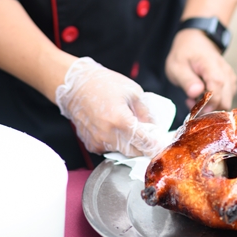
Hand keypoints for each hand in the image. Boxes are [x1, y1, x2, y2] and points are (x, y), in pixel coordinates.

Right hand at [55, 57, 169, 156]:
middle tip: (149, 136)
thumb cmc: (103, 83)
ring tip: (130, 128)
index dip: (155, 146)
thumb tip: (155, 128)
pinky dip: (116, 143)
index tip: (161, 144)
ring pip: (122, 152)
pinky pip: (110, 149)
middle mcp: (108, 134)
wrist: (75, 85)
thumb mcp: (132, 91)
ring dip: (130, 145)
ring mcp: (98, 141)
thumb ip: (146, 112)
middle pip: (135, 152)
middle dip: (144, 147)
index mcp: (120, 120)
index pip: (144, 143)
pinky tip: (115, 129)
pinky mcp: (91, 144)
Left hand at [165, 28, 236, 110]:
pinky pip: (227, 97)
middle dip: (209, 108)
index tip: (194, 108)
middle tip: (191, 102)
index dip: (207, 106)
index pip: (217, 93)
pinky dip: (215, 101)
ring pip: (227, 101)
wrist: (196, 39)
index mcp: (212, 68)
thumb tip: (196, 93)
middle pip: (225, 101)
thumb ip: (187, 80)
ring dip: (211, 105)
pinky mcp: (230, 81)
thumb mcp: (177, 65)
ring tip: (194, 98)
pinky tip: (202, 96)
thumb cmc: (184, 52)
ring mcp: (230, 77)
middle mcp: (225, 73)